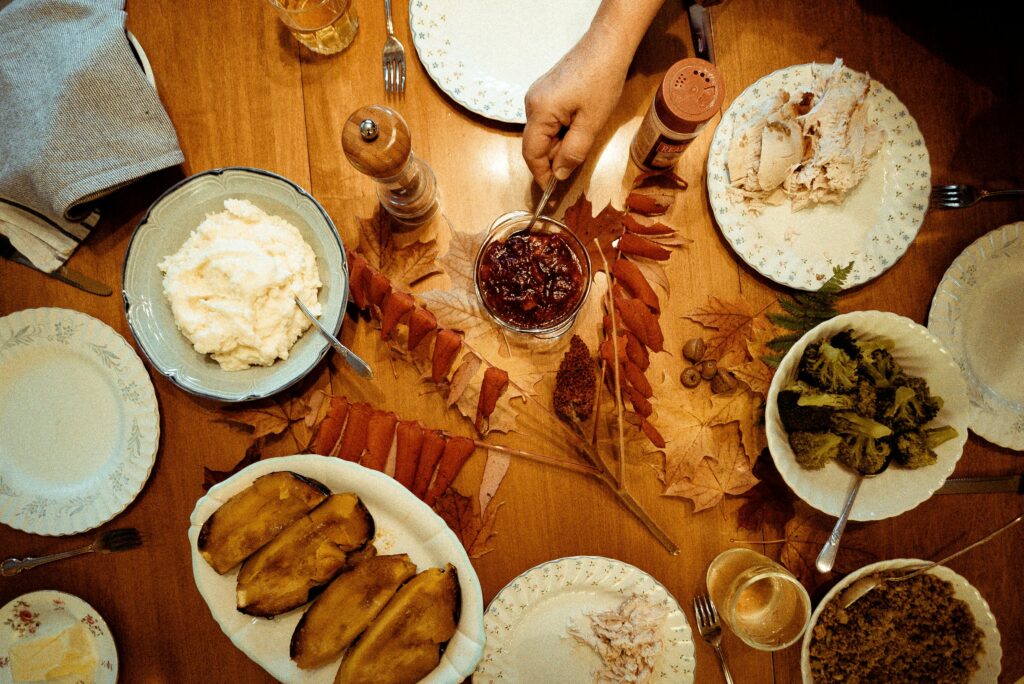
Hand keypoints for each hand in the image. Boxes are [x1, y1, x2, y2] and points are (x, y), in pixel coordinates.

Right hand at [522, 29, 629, 185]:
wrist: (607, 45)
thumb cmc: (602, 82)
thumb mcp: (591, 123)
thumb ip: (573, 152)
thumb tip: (558, 175)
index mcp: (539, 112)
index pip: (531, 153)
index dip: (541, 174)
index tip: (552, 191)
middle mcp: (531, 103)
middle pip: (535, 143)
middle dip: (553, 157)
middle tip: (575, 164)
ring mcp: (536, 95)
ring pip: (542, 132)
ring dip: (558, 144)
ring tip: (582, 140)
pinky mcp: (545, 91)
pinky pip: (547, 119)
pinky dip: (559, 130)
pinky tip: (577, 127)